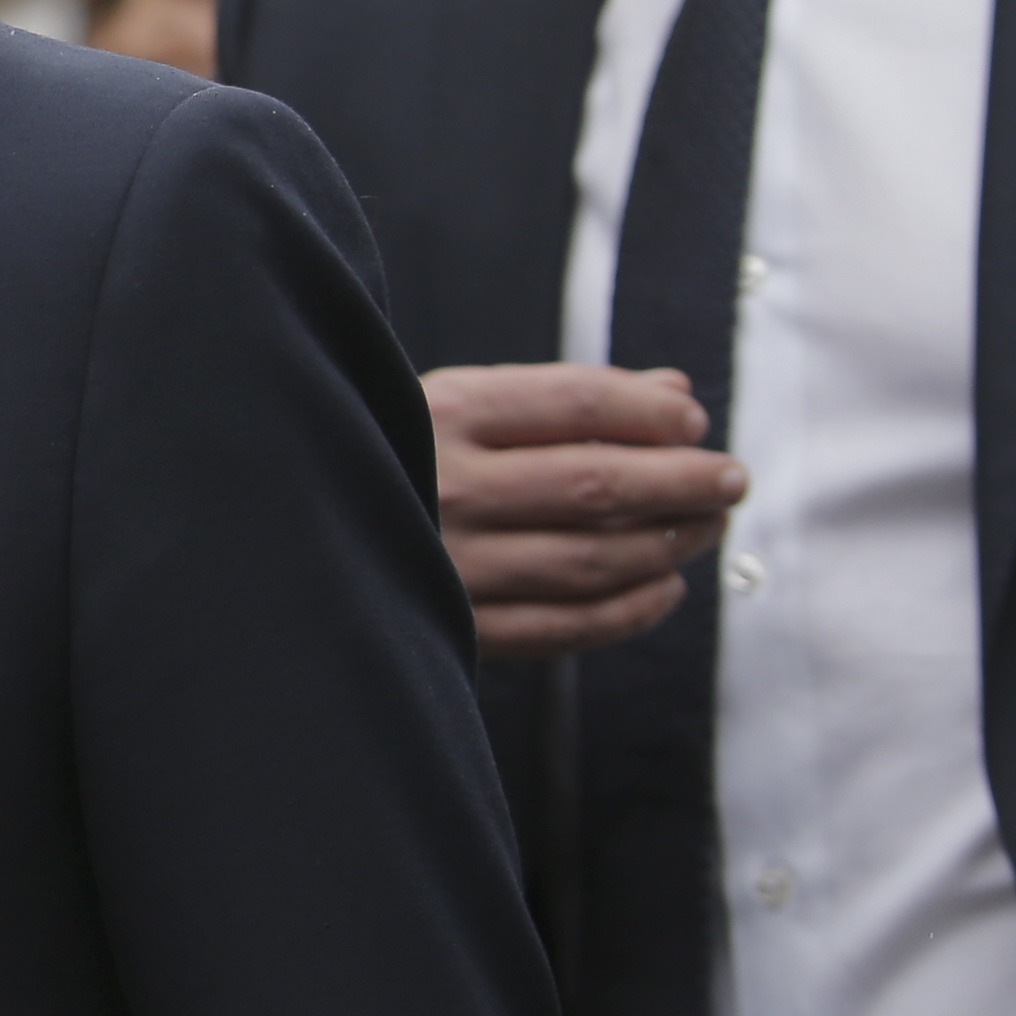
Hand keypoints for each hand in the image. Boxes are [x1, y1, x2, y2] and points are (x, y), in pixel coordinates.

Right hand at [421, 361, 749, 659]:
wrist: (285, 529)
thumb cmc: (391, 456)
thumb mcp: (452, 402)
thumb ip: (559, 399)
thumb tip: (671, 389)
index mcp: (440, 413)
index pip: (574, 403)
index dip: (650, 410)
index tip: (693, 418)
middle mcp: (446, 487)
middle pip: (598, 484)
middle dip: (682, 481)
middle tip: (730, 478)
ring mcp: (451, 563)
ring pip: (591, 559)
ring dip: (668, 545)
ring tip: (704, 527)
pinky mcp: (455, 626)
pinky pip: (564, 626)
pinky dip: (628, 611)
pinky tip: (663, 589)